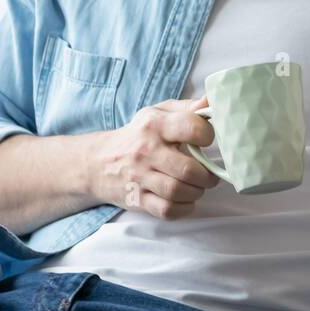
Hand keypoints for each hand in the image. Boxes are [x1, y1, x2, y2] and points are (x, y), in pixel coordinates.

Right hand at [93, 96, 221, 218]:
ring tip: (197, 186)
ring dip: (197, 192)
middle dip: (207, 176)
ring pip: (179, 191)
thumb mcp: (158, 113)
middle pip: (188, 169)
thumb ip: (187, 107)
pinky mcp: (137, 199)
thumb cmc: (138, 135)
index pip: (192, 128)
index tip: (207, 141)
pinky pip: (167, 210)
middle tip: (209, 174)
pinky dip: (183, 208)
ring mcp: (140, 177)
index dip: (208, 135)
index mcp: (155, 125)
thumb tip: (212, 100)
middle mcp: (146, 151)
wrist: (97, 162)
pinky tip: (185, 200)